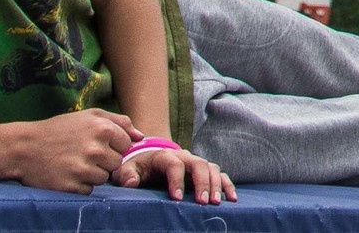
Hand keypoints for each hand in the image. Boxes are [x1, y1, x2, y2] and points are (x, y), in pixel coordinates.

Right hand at [0, 108, 137, 193]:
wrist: (24, 148)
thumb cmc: (60, 130)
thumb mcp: (90, 116)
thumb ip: (120, 122)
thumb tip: (141, 137)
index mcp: (103, 129)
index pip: (126, 145)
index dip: (112, 145)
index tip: (96, 143)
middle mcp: (95, 149)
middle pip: (116, 163)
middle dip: (103, 160)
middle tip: (83, 154)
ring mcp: (83, 170)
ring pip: (103, 178)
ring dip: (92, 174)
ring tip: (74, 163)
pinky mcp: (71, 187)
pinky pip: (88, 190)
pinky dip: (80, 185)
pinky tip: (67, 174)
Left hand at [116, 143, 237, 204]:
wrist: (149, 159)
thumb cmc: (138, 167)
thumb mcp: (127, 169)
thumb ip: (127, 175)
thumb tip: (131, 182)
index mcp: (165, 156)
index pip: (174, 165)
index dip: (176, 181)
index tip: (176, 199)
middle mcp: (185, 156)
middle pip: (198, 165)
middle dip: (202, 183)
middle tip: (202, 202)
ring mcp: (196, 163)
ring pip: (212, 168)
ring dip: (216, 184)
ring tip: (215, 202)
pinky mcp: (204, 171)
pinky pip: (220, 175)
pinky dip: (227, 185)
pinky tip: (231, 198)